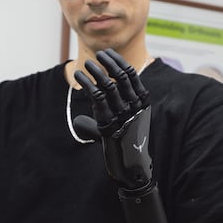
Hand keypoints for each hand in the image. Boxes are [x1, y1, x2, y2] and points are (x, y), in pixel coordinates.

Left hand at [73, 49, 152, 191]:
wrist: (132, 169)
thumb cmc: (127, 144)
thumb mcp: (128, 124)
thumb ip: (115, 111)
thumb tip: (87, 113)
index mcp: (143, 103)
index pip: (132, 75)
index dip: (118, 61)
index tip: (107, 53)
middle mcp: (135, 107)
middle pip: (121, 76)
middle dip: (109, 62)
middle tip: (98, 54)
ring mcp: (123, 116)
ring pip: (109, 85)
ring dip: (97, 71)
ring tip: (87, 64)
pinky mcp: (109, 125)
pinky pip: (97, 98)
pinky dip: (86, 84)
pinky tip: (79, 77)